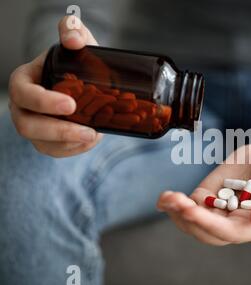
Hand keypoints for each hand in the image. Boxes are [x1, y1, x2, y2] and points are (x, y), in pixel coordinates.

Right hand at [8, 16, 101, 157]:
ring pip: (42, 143)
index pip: (22, 92)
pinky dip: (74, 149)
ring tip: (94, 135)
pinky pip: (55, 152)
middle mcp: (23, 106)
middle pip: (27, 125)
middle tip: (88, 130)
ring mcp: (34, 126)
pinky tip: (90, 141)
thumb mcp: (80, 45)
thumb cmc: (80, 64)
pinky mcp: (47, 142)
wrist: (90, 86)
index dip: (43, 101)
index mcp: (25, 80)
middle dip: (58, 130)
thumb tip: (73, 37)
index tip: (71, 104)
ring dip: (70, 143)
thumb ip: (75, 33)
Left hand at [157, 139, 250, 245]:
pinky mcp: (211, 196)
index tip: (191, 210)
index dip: (209, 224)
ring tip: (167, 198)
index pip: (230, 232)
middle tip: (175, 200)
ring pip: (195, 223)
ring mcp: (222, 211)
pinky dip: (176, 204)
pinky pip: (191, 206)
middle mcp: (237, 224)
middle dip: (189, 219)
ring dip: (178, 213)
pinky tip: (165, 198)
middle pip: (207, 232)